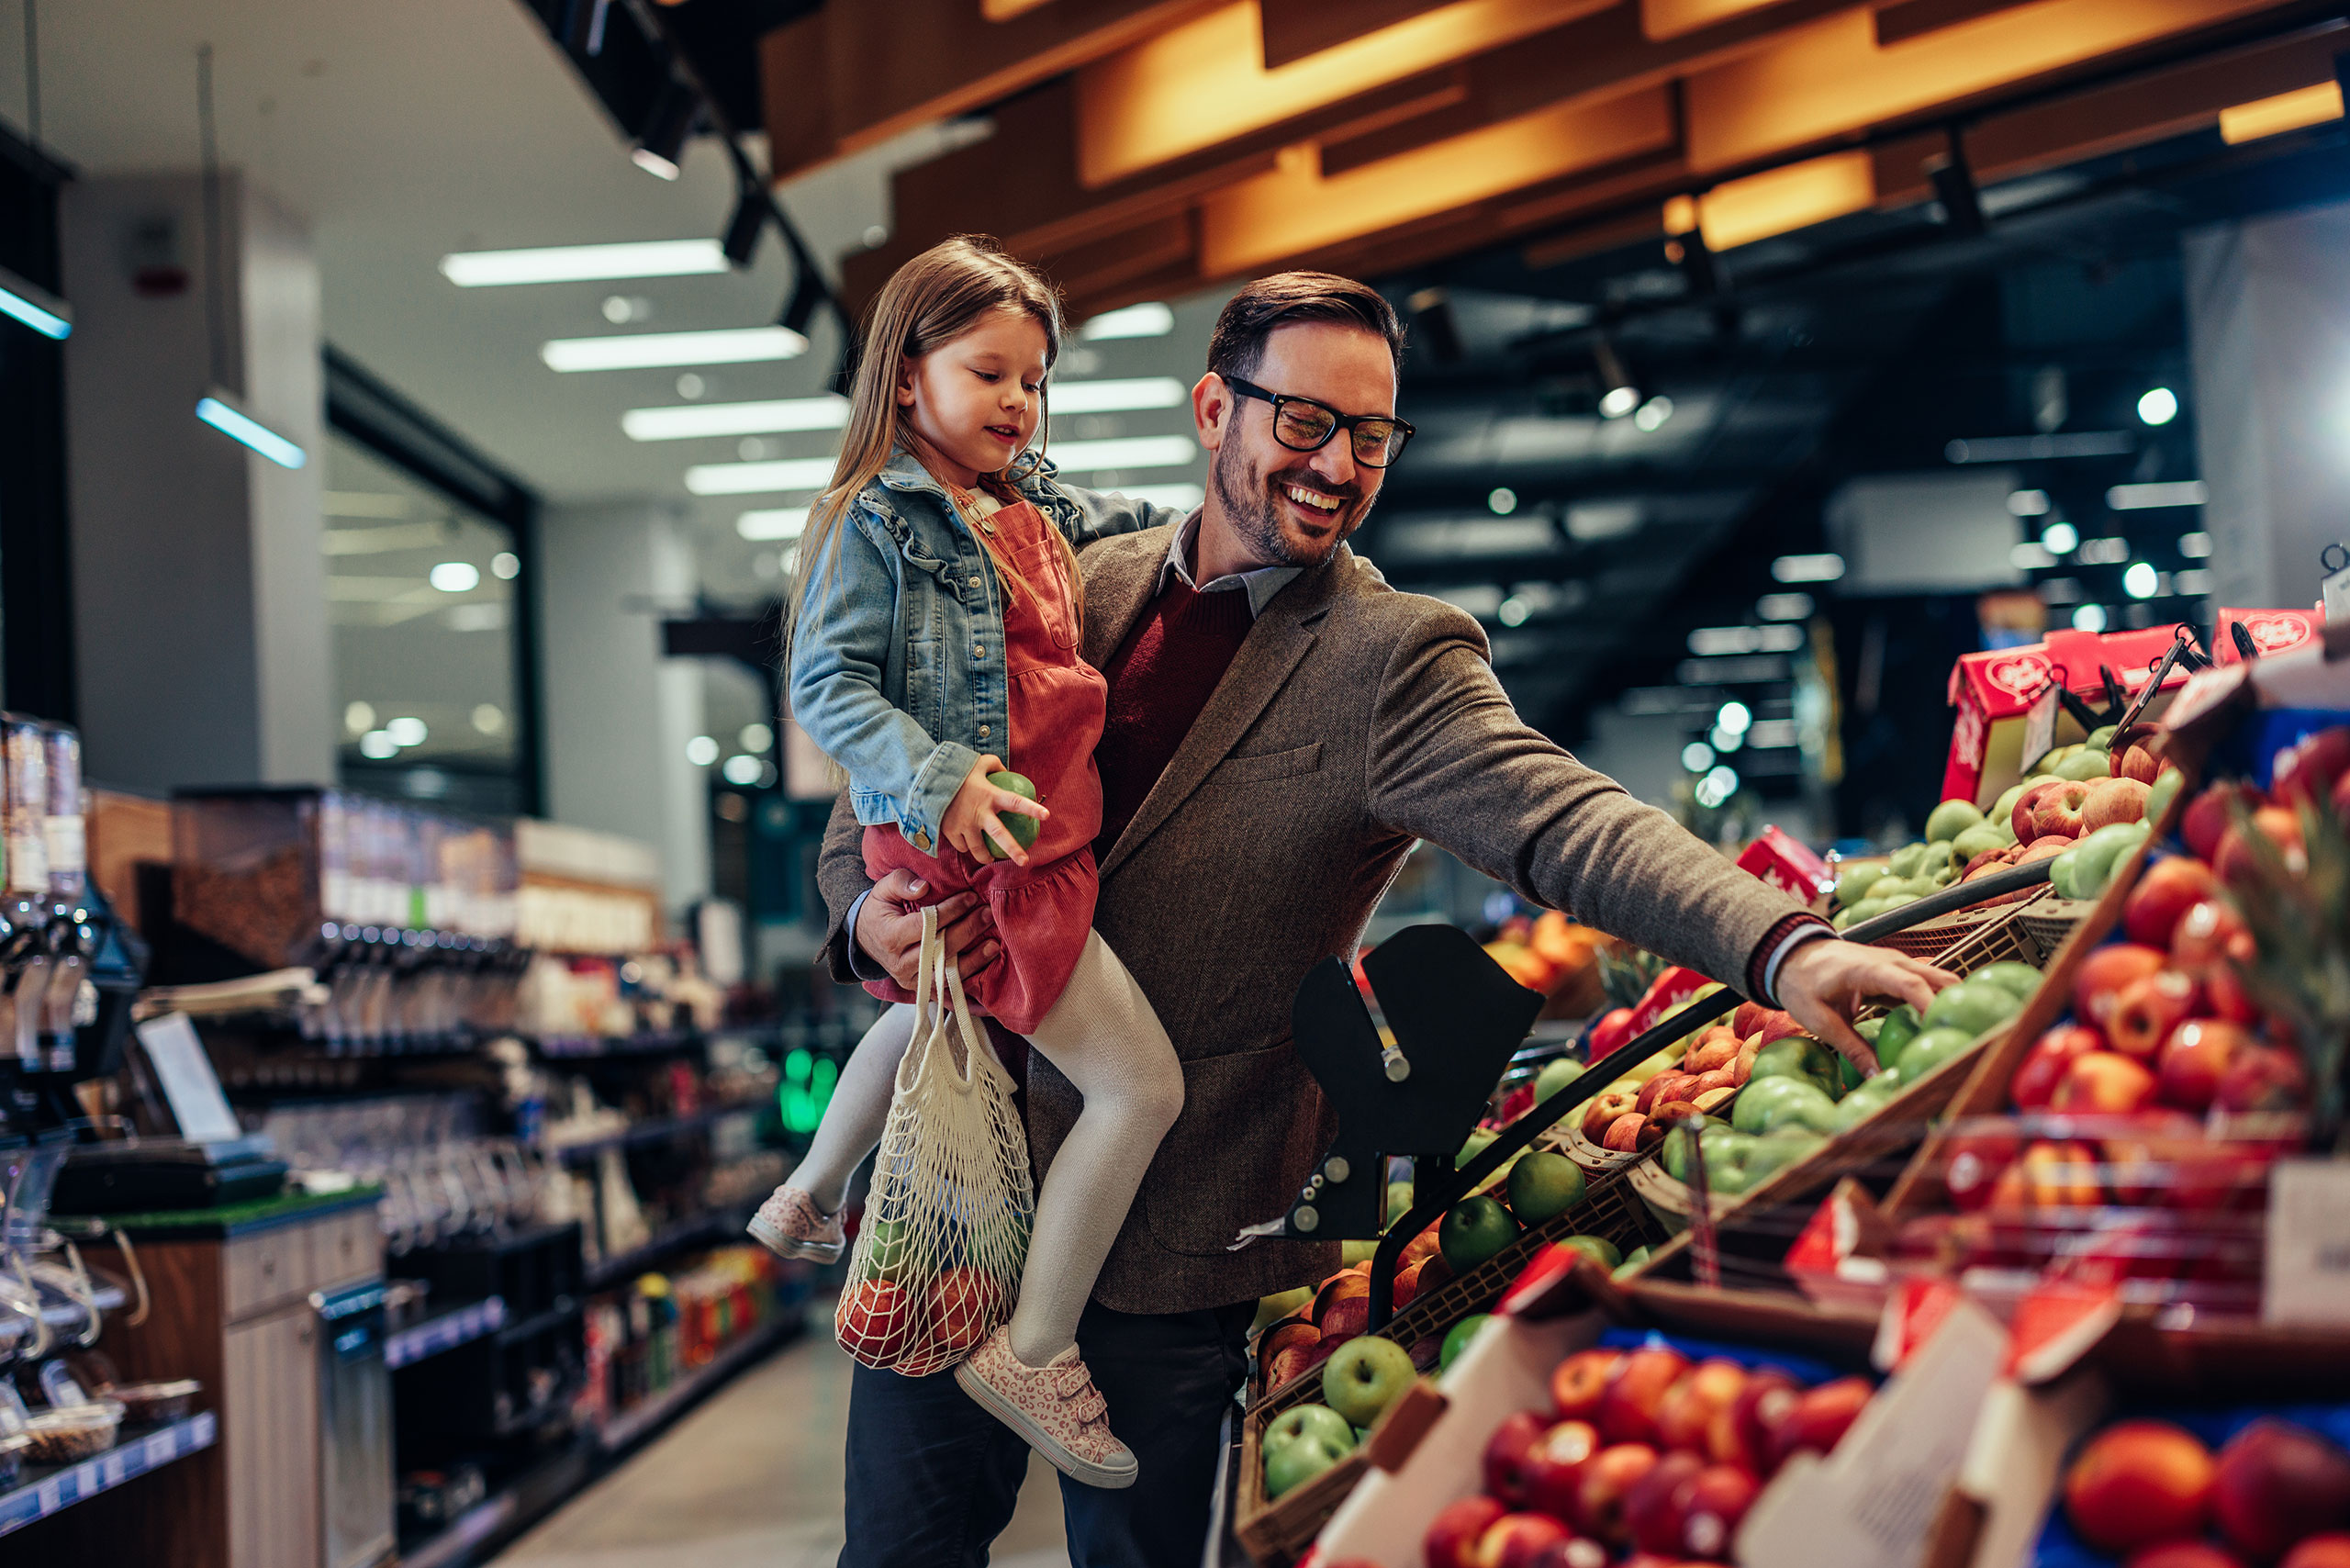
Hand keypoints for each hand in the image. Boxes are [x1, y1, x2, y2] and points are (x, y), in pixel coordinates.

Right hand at [854, 869, 1000, 989]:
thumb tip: (924, 887)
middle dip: (967, 932)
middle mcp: (900, 964)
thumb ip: (900, 883)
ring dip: (973, 961)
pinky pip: (948, 990)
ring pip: (946, 975)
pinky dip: (967, 984)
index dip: (950, 911)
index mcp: (890, 937)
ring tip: (994, 945)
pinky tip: (986, 973)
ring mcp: (912, 980)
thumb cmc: (880, 910)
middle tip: (988, 915)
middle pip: (939, 950)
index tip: (971, 897)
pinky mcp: (922, 989)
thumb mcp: (882, 889)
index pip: (925, 925)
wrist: (866, 938)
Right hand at [940, 754, 1047, 865]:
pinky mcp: (949, 832)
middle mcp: (979, 813)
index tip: (1047, 815)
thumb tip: (1006, 771)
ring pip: (978, 849)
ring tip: (990, 858)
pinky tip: (967, 846)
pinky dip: (966, 847)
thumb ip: (994, 765)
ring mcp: (963, 825)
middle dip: (1014, 850)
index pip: (1015, 802)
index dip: (1032, 808)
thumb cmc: (953, 769)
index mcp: (989, 795)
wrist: (921, 780)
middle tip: (1024, 862)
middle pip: (1000, 836)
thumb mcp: (976, 762)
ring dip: (985, 856)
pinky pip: (962, 846)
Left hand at [1775, 938, 1956, 1077]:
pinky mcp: (1899, 973)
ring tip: (1957, 1038)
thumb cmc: (1803, 984)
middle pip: (1938, 978)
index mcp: (1867, 970)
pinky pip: (1927, 985)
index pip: (1909, 983)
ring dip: (1949, 1005)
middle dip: (1955, 1006)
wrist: (1794, 955)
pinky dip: (1936, 1004)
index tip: (1943, 1031)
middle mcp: (1890, 961)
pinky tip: (1939, 1030)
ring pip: (1938, 980)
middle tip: (1964, 1039)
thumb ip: (1851, 1049)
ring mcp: (1898, 964)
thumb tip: (1878, 1077)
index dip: (1930, 1005)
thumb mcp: (1820, 1021)